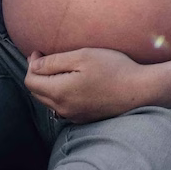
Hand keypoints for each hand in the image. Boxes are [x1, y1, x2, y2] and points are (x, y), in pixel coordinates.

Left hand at [24, 48, 156, 123]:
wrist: (140, 91)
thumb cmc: (114, 69)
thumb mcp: (82, 56)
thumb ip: (54, 62)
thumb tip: (34, 65)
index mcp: (59, 92)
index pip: (30, 81)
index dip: (31, 64)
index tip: (40, 51)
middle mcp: (63, 108)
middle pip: (37, 93)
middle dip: (37, 75)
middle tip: (45, 57)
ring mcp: (74, 115)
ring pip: (49, 101)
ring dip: (48, 85)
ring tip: (58, 69)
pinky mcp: (84, 118)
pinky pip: (62, 107)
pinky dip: (60, 94)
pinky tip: (73, 83)